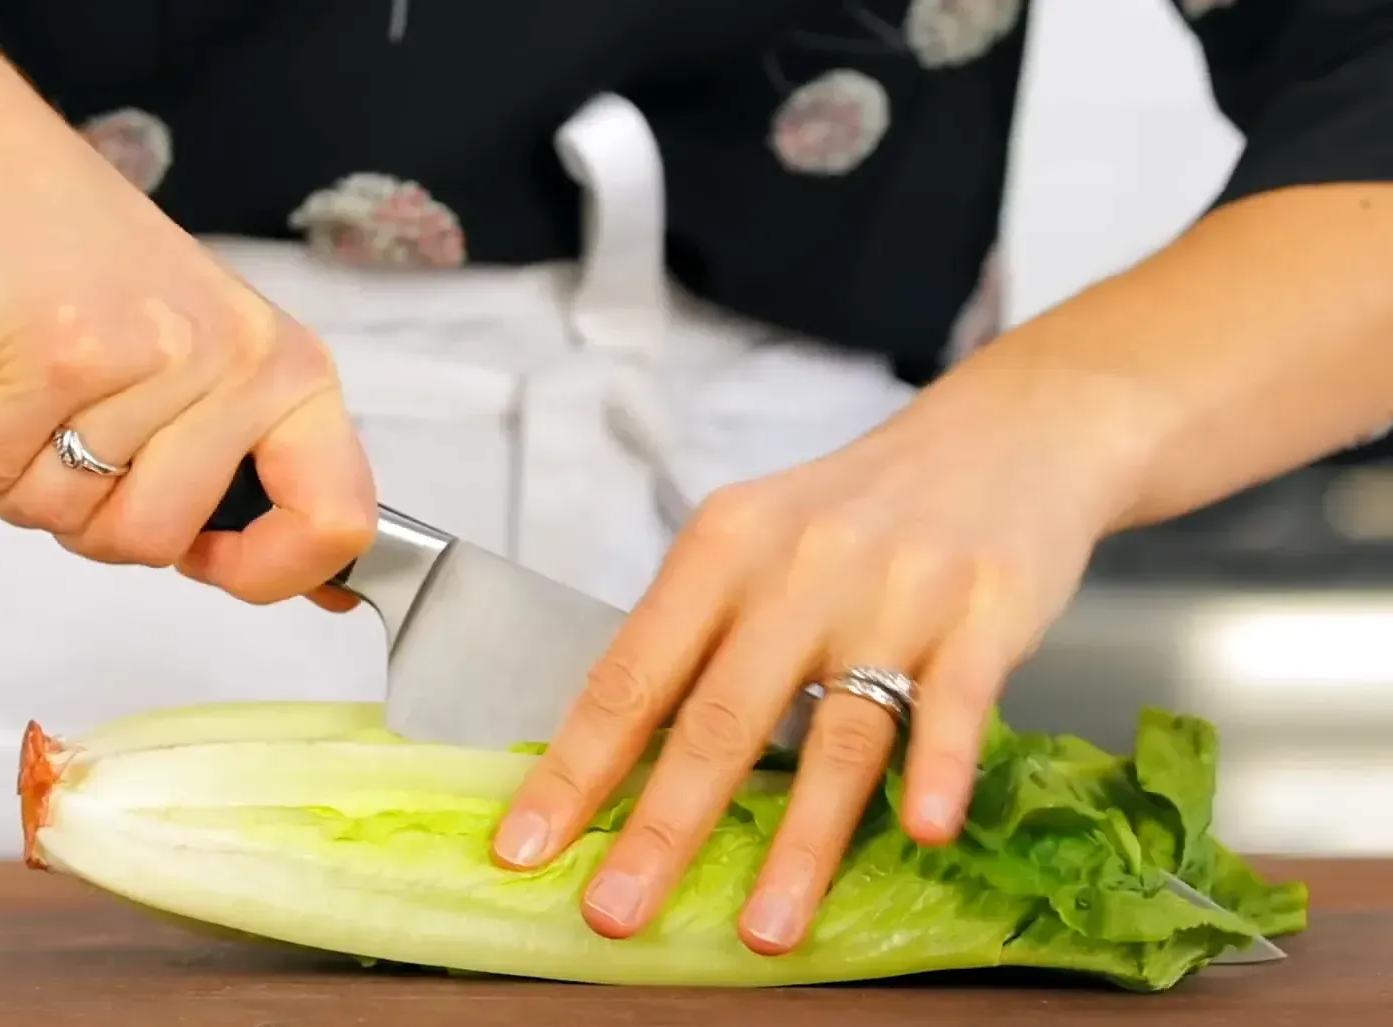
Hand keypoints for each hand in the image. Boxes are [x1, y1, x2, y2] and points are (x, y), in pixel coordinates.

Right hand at [0, 117, 375, 604]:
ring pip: (63, 514)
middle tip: (65, 451)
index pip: (337, 521)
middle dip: (85, 521)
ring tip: (19, 411)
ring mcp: (153, 357)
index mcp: (292, 375)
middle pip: (155, 541)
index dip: (265, 570)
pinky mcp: (61, 352)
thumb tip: (301, 583)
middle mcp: (239, 363)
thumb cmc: (94, 275)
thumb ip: (243, 460)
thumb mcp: (210, 360)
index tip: (206, 559)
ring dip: (13, 484)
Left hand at [491, 379, 1146, 952]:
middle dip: (661, 826)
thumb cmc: (861, 510)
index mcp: (721, 546)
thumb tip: (616, 760)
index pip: (629, 675)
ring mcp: (896, 591)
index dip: (575, 769)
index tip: (525, 847)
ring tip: (762, 931)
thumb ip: (700, 634)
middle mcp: (798, 566)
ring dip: (799, 844)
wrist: (1007, 434)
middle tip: (613, 911)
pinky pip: (958, 704)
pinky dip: (940, 768)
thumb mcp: (758, 540)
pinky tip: (924, 830)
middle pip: (717, 716)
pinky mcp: (986, 612)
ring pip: (839, 735)